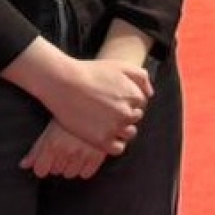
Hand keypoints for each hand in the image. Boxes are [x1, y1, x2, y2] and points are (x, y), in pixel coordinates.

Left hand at [21, 119, 110, 179]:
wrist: (97, 102)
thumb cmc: (70, 113)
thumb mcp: (50, 128)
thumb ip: (36, 150)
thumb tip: (23, 165)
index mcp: (52, 143)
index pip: (40, 171)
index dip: (43, 165)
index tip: (48, 157)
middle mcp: (66, 150)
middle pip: (56, 171)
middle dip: (58, 162)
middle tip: (64, 147)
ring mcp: (83, 153)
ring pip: (70, 174)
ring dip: (71, 165)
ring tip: (75, 150)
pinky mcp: (98, 155)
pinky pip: (86, 174)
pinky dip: (85, 168)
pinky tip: (85, 155)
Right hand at [33, 52, 153, 152]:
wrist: (64, 83)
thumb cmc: (92, 72)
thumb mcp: (120, 66)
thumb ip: (141, 77)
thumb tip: (150, 95)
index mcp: (134, 96)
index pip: (140, 103)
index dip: (128, 100)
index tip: (114, 97)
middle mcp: (127, 113)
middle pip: (135, 118)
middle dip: (125, 113)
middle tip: (108, 108)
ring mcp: (114, 128)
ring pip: (129, 134)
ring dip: (122, 129)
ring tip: (105, 120)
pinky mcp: (101, 140)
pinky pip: (118, 148)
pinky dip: (114, 143)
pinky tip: (104, 133)